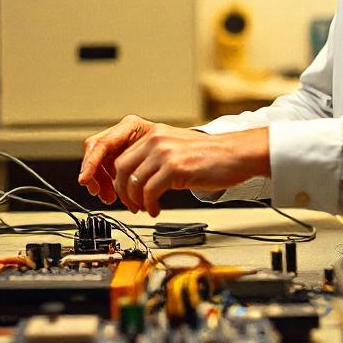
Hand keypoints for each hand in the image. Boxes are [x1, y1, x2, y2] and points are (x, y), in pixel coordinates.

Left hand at [79, 115, 269, 215]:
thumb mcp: (173, 148)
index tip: (107, 190)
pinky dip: (148, 205)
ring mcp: (164, 152)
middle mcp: (155, 139)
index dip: (107, 174)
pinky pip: (149, 191)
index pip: (116, 152)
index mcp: (151, 132)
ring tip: (143, 209)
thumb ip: (151, 157)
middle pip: (119, 168)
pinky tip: (156, 209)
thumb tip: (128, 179)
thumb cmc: (208, 156)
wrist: (235, 154)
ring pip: (132, 181)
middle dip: (119, 191)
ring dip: (134, 201)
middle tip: (128, 204)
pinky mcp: (175, 167)